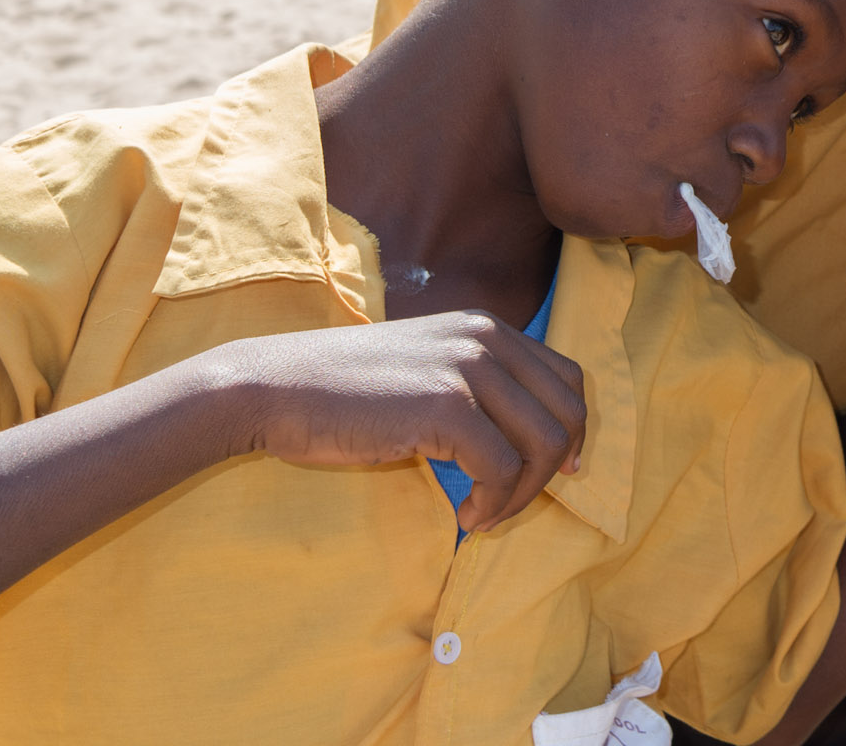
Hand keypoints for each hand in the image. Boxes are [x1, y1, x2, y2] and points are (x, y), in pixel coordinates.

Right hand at [222, 312, 586, 532]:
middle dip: (553, 468)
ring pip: (544, 444)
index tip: (561, 470)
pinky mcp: (446, 406)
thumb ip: (477, 387)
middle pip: (567, 411)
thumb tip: (530, 436)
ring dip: (523, 494)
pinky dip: (495, 504)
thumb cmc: (343, 392)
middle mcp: (486, 339)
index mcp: (487, 327)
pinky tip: (467, 517)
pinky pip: (504, 469)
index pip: (568, 378)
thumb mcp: (426, 370)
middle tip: (514, 503)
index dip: (572, 429)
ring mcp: (468, 368)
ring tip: (485, 514)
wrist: (274, 389)